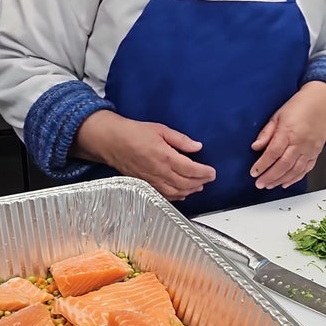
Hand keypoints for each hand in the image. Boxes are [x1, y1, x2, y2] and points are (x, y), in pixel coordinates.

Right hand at [77, 112, 210, 200]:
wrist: (112, 142)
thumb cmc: (134, 133)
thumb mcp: (160, 129)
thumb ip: (180, 140)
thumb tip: (197, 146)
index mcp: (165, 156)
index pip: (191, 169)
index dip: (204, 172)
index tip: (213, 172)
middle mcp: (159, 172)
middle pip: (186, 183)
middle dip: (200, 182)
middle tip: (209, 178)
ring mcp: (152, 181)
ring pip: (176, 192)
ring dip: (190, 190)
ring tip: (198, 186)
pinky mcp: (145, 185)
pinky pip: (164, 195)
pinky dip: (176, 196)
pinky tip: (182, 193)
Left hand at [249, 81, 325, 190]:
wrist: (322, 103)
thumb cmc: (300, 106)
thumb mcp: (278, 115)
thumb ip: (266, 132)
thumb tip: (256, 146)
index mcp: (288, 132)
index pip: (273, 152)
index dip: (262, 165)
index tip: (254, 172)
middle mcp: (300, 143)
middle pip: (283, 165)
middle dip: (270, 177)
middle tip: (259, 183)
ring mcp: (309, 149)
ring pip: (294, 170)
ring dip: (281, 180)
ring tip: (270, 185)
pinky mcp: (316, 153)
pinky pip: (305, 170)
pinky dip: (295, 178)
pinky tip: (286, 183)